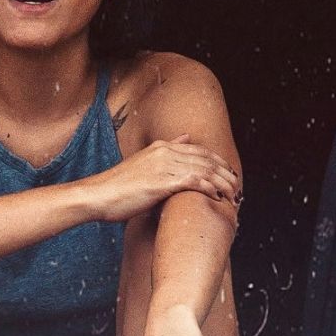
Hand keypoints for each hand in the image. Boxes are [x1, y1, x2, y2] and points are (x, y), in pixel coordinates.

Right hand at [78, 136, 240, 223]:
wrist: (98, 195)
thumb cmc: (117, 186)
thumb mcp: (142, 163)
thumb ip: (165, 151)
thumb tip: (185, 138)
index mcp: (161, 147)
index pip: (199, 150)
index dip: (217, 161)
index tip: (228, 173)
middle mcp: (165, 152)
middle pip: (206, 159)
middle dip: (224, 173)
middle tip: (237, 187)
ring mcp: (164, 166)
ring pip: (204, 170)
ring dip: (222, 183)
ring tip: (233, 195)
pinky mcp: (162, 182)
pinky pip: (194, 182)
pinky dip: (209, 189)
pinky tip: (217, 197)